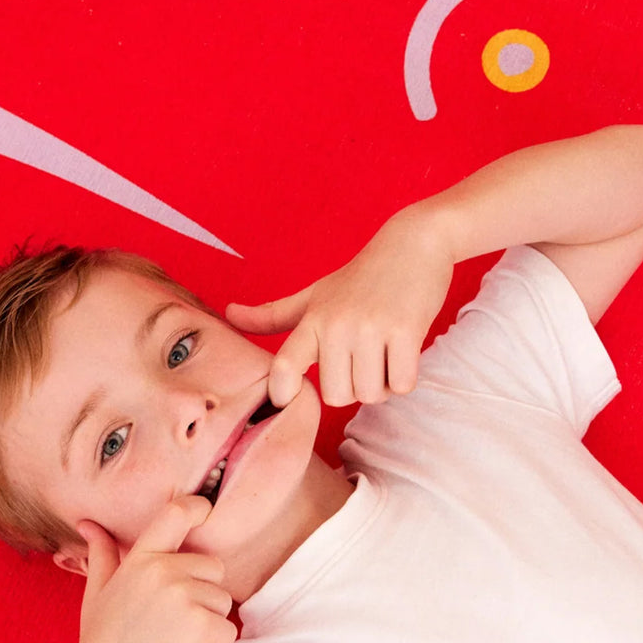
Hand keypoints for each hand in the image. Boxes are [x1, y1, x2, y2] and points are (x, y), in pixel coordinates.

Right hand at [68, 496, 236, 642]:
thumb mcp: (96, 594)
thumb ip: (102, 556)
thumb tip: (89, 524)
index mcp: (140, 560)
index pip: (175, 514)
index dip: (197, 507)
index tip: (207, 510)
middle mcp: (163, 571)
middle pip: (213, 568)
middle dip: (203, 596)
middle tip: (170, 625)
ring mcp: (183, 596)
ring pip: (223, 602)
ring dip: (207, 626)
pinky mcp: (200, 625)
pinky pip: (227, 631)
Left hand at [225, 208, 453, 409]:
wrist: (414, 244)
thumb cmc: (360, 278)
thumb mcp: (314, 295)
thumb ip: (273, 314)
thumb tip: (228, 314)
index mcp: (312, 320)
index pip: (284, 365)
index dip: (282, 391)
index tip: (287, 398)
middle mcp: (336, 324)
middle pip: (337, 396)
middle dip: (354, 388)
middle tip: (363, 361)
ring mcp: (370, 328)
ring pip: (370, 395)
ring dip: (382, 385)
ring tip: (384, 354)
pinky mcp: (405, 332)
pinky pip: (400, 385)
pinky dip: (404, 379)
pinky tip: (403, 353)